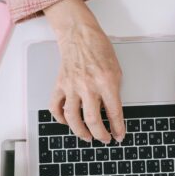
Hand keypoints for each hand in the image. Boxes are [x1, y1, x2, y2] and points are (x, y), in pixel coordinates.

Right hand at [44, 0, 124, 143]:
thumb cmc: (99, 50)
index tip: (118, 136)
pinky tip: (67, 122)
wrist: (79, 35)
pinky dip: (60, 118)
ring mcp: (72, 87)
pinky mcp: (60, 85)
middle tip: (104, 139)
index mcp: (106, 82)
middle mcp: (88, 86)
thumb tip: (111, 114)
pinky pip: (55, 107)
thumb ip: (114, 93)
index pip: (114, 113)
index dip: (117, 128)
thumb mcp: (116, 71)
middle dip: (101, 135)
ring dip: (80, 132)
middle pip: (93, 120)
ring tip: (87, 137)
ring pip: (72, 118)